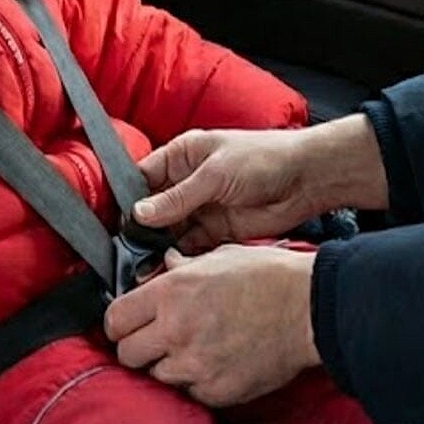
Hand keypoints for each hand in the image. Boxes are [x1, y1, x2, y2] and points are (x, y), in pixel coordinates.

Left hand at [104, 245, 319, 406]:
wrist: (309, 308)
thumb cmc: (267, 276)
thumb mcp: (217, 257)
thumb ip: (181, 266)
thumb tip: (164, 264)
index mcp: (171, 292)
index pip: (115, 318)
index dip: (118, 322)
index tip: (126, 323)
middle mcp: (176, 330)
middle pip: (127, 352)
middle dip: (137, 346)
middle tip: (155, 338)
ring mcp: (196, 364)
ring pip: (157, 374)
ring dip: (167, 364)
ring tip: (192, 347)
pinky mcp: (217, 390)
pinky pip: (190, 391)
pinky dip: (196, 381)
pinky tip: (215, 361)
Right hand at [134, 115, 387, 249]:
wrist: (306, 179)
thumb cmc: (263, 159)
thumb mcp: (214, 174)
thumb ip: (177, 197)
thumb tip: (140, 214)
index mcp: (181, 156)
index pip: (143, 177)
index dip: (129, 199)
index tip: (117, 223)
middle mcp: (187, 181)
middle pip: (153, 208)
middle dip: (141, 228)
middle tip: (127, 250)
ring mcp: (201, 207)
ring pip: (169, 230)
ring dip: (158, 246)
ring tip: (142, 264)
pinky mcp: (216, 230)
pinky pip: (190, 245)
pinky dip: (179, 257)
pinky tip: (167, 268)